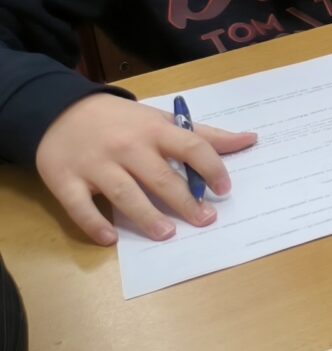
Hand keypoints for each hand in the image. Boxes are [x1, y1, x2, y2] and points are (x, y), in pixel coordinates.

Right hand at [34, 93, 255, 245]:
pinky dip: (94, 224)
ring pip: (124, 192)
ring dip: (146, 215)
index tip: (225, 190)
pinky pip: (80, 206)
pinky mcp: (66, 179)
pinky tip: (110, 239)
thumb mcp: (161, 121)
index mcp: (154, 130)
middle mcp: (127, 147)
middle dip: (184, 201)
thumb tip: (250, 140)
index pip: (191, 147)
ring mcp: (95, 164)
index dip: (211, 168)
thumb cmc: (122, 121)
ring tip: (166, 233)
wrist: (61, 111)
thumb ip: (204, 135)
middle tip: (204, 221)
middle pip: (160, 176)